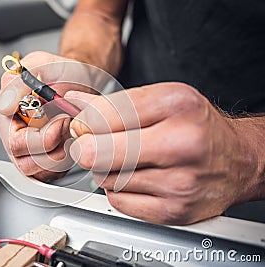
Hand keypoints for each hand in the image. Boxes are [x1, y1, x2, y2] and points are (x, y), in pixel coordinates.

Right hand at [0, 51, 90, 180]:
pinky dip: (64, 162)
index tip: (61, 120)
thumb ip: (19, 82)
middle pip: (25, 162)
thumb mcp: (41, 63)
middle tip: (68, 124)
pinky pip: (49, 174)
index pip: (15, 143)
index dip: (42, 138)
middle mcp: (11, 131)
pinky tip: (68, 141)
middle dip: (54, 147)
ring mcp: (25, 147)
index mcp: (5, 110)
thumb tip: (5, 106)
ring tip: (69, 131)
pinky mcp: (40, 158)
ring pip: (38, 171)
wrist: (79, 79)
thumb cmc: (62, 72)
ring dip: (61, 155)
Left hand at [66, 82, 264, 224]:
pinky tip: (136, 178)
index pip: (106, 114)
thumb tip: (74, 105)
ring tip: (127, 159)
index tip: (81, 123)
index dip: (83, 121)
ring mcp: (178, 182)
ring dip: (105, 168)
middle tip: (90, 143)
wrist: (236, 160)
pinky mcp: (173, 210)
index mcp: (176, 106)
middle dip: (85, 147)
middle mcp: (181, 144)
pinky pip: (118, 201)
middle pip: (98, 151)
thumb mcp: (162, 99)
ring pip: (105, 178)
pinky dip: (118, 189)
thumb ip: (115, 103)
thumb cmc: (197, 127)